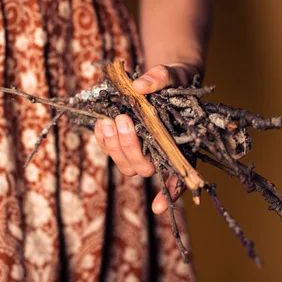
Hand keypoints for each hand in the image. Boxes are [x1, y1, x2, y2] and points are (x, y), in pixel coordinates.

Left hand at [94, 63, 200, 215]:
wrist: (162, 78)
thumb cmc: (175, 80)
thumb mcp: (173, 74)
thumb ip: (161, 78)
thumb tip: (140, 87)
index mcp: (180, 145)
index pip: (178, 176)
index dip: (170, 193)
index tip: (158, 207)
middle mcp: (159, 153)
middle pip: (143, 168)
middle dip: (130, 148)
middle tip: (123, 119)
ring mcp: (140, 149)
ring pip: (125, 164)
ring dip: (113, 147)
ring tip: (108, 121)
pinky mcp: (122, 141)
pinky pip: (110, 149)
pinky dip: (103, 139)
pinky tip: (101, 123)